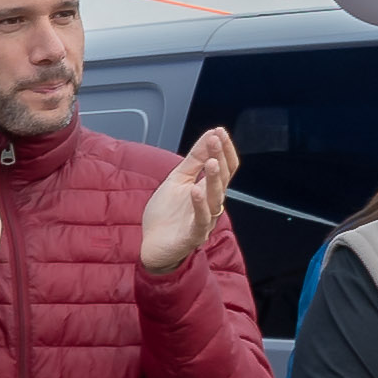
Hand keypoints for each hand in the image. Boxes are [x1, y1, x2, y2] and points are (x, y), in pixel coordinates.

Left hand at [136, 127, 242, 280]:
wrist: (153, 246)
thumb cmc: (167, 216)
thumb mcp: (178, 180)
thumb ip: (194, 159)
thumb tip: (209, 136)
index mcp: (207, 189)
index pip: (225, 167)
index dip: (224, 150)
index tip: (219, 132)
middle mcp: (210, 203)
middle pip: (223, 179)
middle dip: (220, 157)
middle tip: (216, 139)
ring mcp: (204, 219)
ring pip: (215, 197)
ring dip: (214, 178)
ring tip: (211, 161)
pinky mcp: (194, 235)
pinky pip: (201, 219)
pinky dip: (199, 204)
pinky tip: (195, 190)